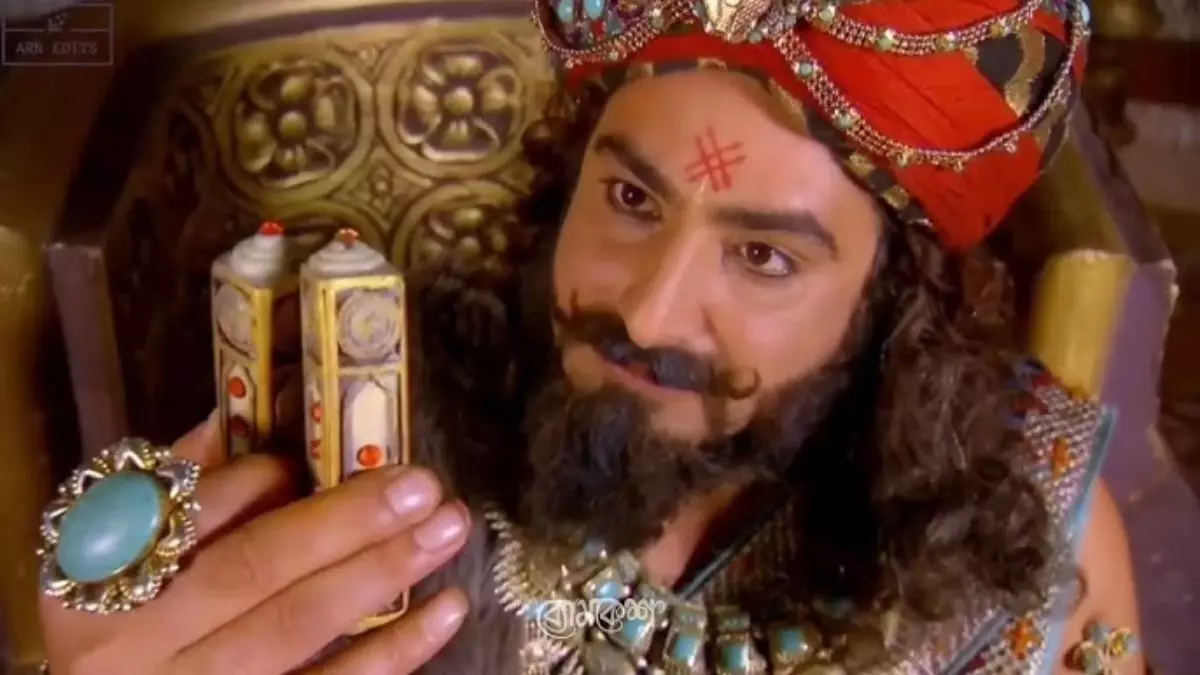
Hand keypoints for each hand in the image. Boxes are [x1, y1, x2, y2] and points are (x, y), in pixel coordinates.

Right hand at [40, 415, 471, 674]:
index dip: (262, 478)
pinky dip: (393, 651)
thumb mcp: (111, 553)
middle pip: (252, 570)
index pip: (186, 511)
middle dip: (346, 521)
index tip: (331, 452)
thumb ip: (174, 486)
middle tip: (423, 485)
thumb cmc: (119, 626)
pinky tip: (446, 609)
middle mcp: (133, 643)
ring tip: (447, 530)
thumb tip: (239, 413)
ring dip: (381, 574)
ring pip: (294, 628)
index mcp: (94, 577)